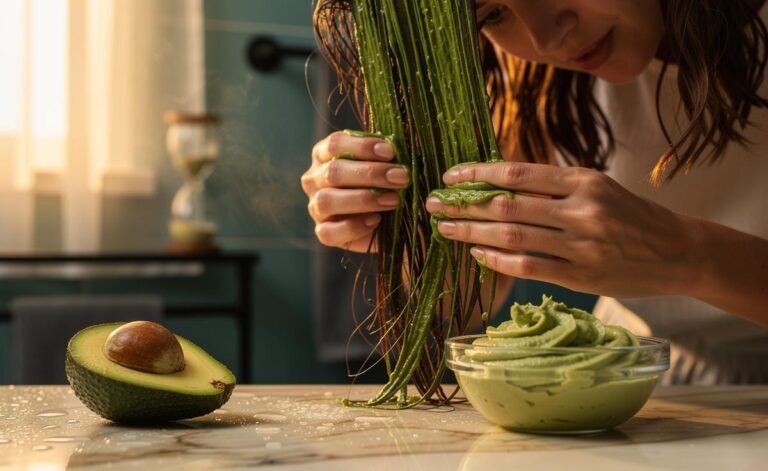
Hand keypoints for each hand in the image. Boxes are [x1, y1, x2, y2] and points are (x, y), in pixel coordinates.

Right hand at [301, 131, 407, 251]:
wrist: (393, 221)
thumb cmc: (388, 183)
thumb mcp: (388, 164)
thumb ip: (388, 154)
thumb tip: (395, 147)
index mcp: (325, 154)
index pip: (334, 144)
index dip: (362, 146)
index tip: (390, 152)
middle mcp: (315, 178)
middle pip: (333, 171)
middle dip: (371, 173)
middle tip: (400, 178)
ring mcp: (316, 207)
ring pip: (327, 200)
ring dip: (364, 199)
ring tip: (393, 200)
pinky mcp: (323, 232)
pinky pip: (329, 232)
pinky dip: (354, 227)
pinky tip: (376, 221)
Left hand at [425, 161, 697, 297]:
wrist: (678, 252)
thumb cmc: (631, 216)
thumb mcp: (598, 187)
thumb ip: (553, 185)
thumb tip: (498, 181)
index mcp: (584, 181)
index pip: (519, 173)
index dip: (479, 174)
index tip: (450, 175)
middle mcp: (581, 211)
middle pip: (508, 206)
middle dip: (464, 205)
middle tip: (433, 204)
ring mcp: (581, 246)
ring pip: (513, 238)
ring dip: (472, 233)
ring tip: (444, 229)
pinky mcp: (580, 277)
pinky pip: (528, 268)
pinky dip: (498, 261)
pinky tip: (476, 255)